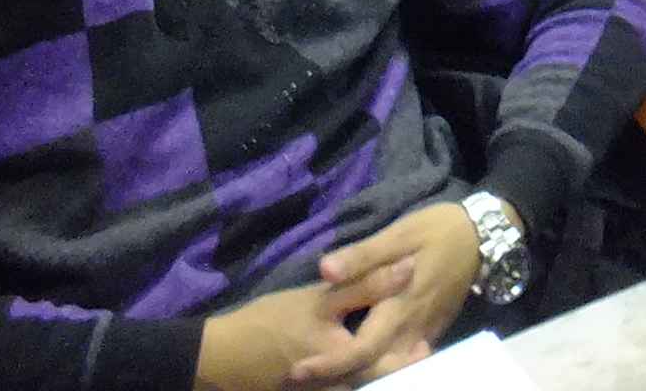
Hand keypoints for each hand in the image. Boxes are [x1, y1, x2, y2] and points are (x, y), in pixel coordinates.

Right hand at [190, 252, 416, 390]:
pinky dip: (355, 378)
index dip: (411, 354)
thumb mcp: (317, 300)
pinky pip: (339, 389)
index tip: (427, 341)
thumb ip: (365, 284)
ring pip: (360, 386)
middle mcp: (336, 385)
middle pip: (377, 379)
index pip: (388, 361)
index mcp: (343, 360)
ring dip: (381, 373)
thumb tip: (410, 267)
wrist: (218, 358)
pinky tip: (366, 366)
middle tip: (420, 350)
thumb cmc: (268, 322)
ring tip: (400, 355)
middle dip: (399, 367)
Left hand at [314, 201, 484, 382]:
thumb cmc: (436, 231)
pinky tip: (359, 366)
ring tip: (325, 375)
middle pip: (373, 370)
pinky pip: (404, 363)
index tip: (298, 370)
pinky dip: (381, 370)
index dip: (329, 364)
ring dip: (359, 377)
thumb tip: (324, 270)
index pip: (361, 349)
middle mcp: (411, 329)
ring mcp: (424, 334)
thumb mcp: (399, 234)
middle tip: (302, 375)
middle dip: (339, 378)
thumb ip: (363, 256)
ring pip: (390, 371)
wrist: (484, 236)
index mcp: (400, 305)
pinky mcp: (431, 333)